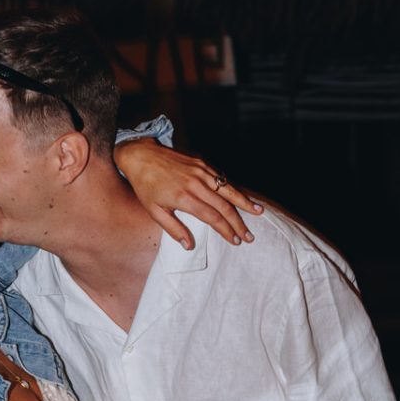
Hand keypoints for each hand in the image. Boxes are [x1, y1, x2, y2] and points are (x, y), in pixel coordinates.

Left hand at [116, 138, 262, 249]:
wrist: (141, 155)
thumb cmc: (145, 186)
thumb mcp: (154, 211)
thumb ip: (173, 229)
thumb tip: (189, 246)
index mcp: (184, 197)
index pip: (212, 217)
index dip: (226, 230)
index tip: (236, 241)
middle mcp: (196, 183)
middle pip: (224, 205)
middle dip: (239, 222)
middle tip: (250, 236)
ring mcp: (200, 171)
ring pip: (228, 189)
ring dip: (244, 202)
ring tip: (259, 212)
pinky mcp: (201, 163)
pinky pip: (221, 178)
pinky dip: (234, 188)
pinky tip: (242, 196)